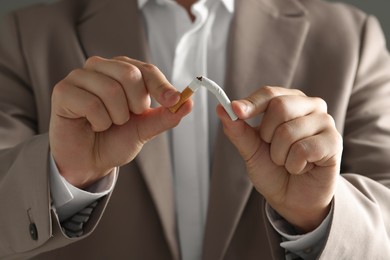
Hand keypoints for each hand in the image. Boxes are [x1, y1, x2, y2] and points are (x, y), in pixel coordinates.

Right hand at [49, 56, 191, 188]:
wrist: (89, 161)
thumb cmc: (114, 140)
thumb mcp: (145, 129)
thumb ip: (165, 116)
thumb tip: (189, 102)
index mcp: (123, 71)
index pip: (146, 70)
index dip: (161, 86)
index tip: (174, 100)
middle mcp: (101, 67)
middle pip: (130, 74)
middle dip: (135, 104)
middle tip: (126, 119)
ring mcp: (80, 77)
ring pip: (111, 90)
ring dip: (116, 117)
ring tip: (108, 123)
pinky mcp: (63, 90)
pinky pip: (91, 103)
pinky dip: (99, 122)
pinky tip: (92, 125)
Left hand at [217, 86, 341, 231]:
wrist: (292, 199)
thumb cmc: (273, 170)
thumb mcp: (250, 150)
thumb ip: (238, 130)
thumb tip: (221, 108)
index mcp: (289, 101)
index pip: (269, 93)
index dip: (251, 103)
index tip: (235, 111)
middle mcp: (310, 106)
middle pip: (279, 106)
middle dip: (267, 136)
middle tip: (273, 151)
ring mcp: (325, 122)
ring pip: (288, 131)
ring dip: (279, 155)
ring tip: (287, 162)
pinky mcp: (334, 142)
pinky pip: (303, 149)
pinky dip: (294, 164)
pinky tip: (302, 168)